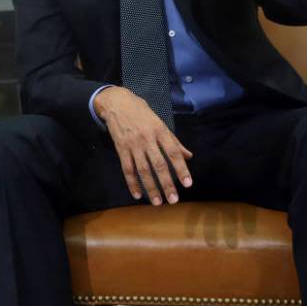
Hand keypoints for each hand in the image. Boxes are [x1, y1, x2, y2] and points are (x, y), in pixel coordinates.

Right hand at [93, 87, 192, 205]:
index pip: (173, 153)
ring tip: (157, 202)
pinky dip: (132, 183)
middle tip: (173, 200)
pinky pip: (126, 169)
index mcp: (160, 131)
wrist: (117, 103)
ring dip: (150, 187)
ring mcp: (133, 145)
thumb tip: (188, 156)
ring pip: (142, 170)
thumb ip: (174, 141)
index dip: (181, 169)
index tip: (188, 184)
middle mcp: (147, 139)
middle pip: (158, 165)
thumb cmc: (142, 113)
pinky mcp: (121, 149)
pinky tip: (138, 194)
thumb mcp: (160, 123)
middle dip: (166, 184)